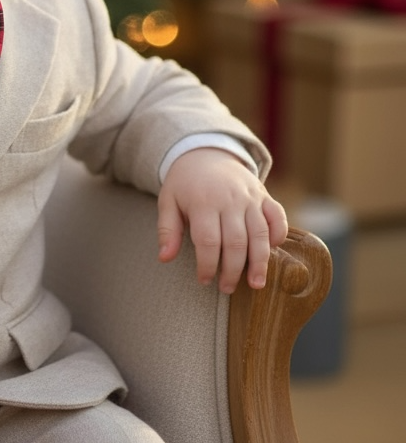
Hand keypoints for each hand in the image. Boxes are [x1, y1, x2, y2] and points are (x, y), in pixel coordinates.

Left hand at [157, 148, 287, 293]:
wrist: (205, 153)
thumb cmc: (185, 183)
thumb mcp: (168, 201)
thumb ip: (167, 230)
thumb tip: (164, 258)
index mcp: (202, 201)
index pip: (208, 241)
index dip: (207, 265)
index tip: (204, 280)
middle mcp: (229, 199)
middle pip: (235, 241)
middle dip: (232, 270)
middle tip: (226, 288)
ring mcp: (250, 197)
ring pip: (260, 234)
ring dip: (259, 262)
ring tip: (255, 284)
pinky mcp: (264, 196)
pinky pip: (278, 217)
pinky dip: (279, 235)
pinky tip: (272, 253)